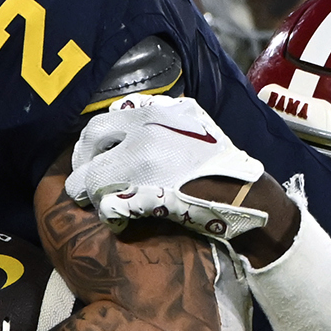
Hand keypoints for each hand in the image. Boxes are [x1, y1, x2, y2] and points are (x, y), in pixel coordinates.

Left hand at [68, 96, 277, 245]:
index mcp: (159, 112)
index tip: (91, 157)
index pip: (104, 120)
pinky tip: (116, 219)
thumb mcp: (196, 127)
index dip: (91, 142)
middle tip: (84, 182)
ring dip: (91, 190)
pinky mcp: (147, 195)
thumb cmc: (224, 169)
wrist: (248, 199)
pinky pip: (110, 203)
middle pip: (91, 139)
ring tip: (98, 201)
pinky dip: (107, 213)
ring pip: (94, 174)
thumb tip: (128, 126)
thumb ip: (163, 122)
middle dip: (82, 163)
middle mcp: (148, 129)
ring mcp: (146, 162)